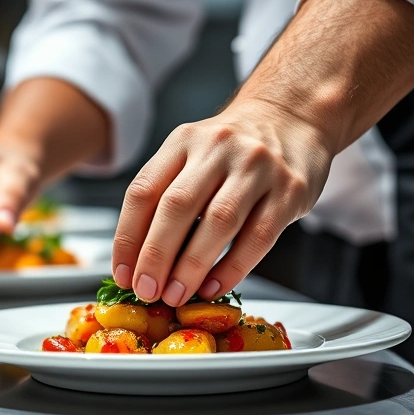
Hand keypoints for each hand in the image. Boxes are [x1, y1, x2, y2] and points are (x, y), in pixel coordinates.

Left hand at [111, 100, 332, 304]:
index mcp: (183, 141)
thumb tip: (138, 261)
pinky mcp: (289, 190)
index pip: (143, 191)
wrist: (291, 118)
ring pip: (218, 222)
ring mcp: (257, 168)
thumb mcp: (192, 155)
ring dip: (191, 266)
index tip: (122, 274)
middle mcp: (218, 149)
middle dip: (156, 256)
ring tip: (176, 295)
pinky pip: (257, 237)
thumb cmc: (232, 151)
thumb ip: (166, 196)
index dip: (127, 238)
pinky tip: (213, 287)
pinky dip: (232, 268)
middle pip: (177, 206)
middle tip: (146, 291)